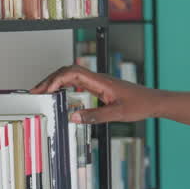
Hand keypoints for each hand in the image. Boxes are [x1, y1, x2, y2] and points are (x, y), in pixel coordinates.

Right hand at [30, 64, 160, 123]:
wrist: (153, 101)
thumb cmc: (140, 104)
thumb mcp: (117, 114)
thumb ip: (95, 116)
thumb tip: (73, 117)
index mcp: (100, 81)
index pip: (72, 73)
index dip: (56, 79)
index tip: (45, 90)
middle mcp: (98, 79)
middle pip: (68, 71)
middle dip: (50, 79)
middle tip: (36, 91)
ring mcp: (98, 82)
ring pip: (72, 75)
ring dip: (56, 81)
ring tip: (43, 92)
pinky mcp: (100, 87)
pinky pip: (78, 82)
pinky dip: (65, 86)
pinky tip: (60, 94)